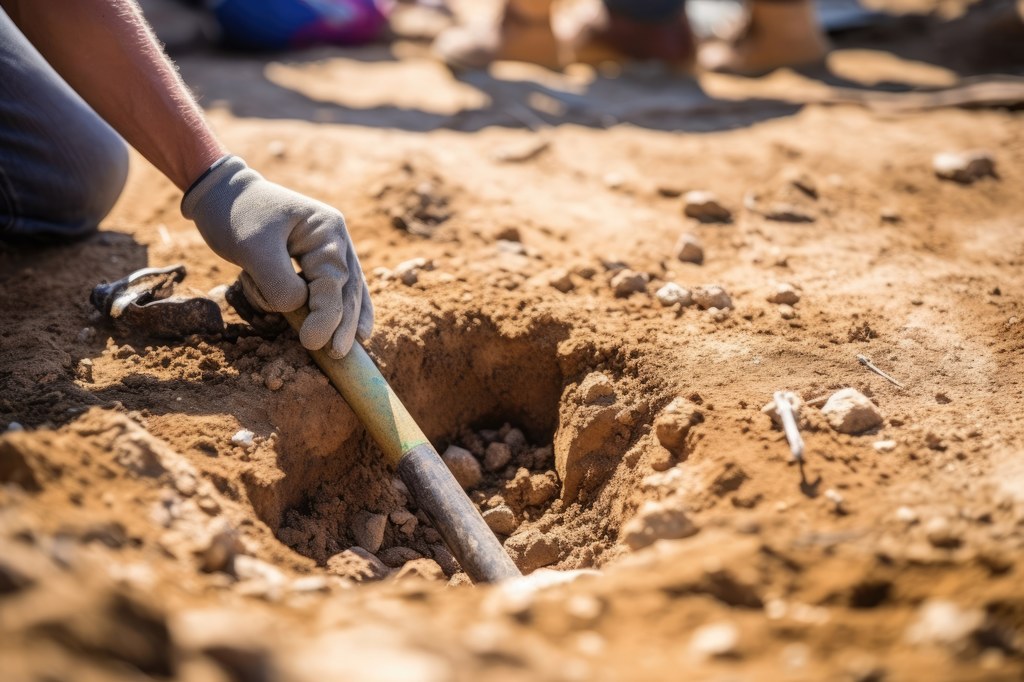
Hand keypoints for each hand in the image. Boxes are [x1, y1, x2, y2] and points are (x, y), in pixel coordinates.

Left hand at [182, 156, 372, 356]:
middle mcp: (334, 239)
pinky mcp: (314, 260)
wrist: (221, 192)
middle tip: (337, 353)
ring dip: (346, 318)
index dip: (327, 316)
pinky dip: (339, 308)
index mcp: (325, 230)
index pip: (332, 281)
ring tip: (352, 345)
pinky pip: (334, 288)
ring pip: (347, 290)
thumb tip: (299, 310)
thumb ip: (279, 283)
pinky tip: (355, 328)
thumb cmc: (235, 215)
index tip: (315, 344)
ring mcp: (328, 249)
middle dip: (344, 322)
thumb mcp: (253, 248)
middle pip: (348, 287)